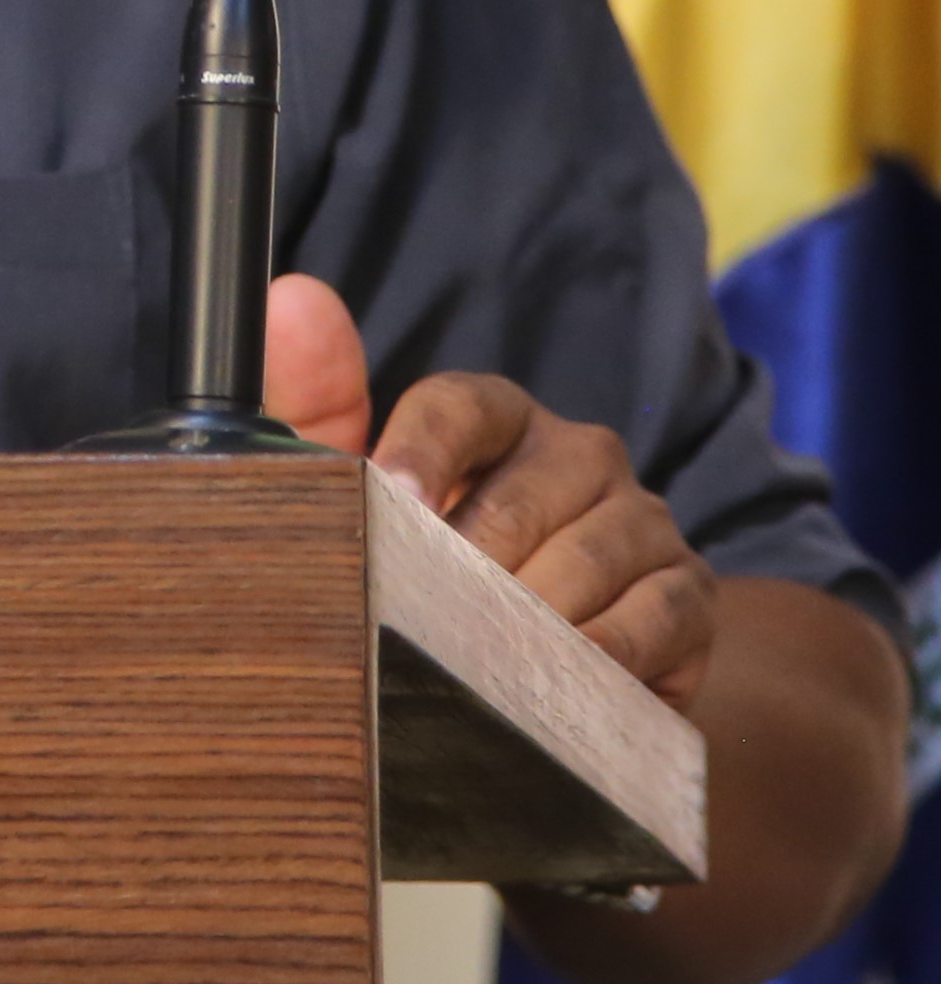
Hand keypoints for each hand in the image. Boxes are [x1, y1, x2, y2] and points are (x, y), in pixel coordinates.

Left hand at [262, 272, 714, 707]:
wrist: (527, 670)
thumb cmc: (421, 567)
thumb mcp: (354, 498)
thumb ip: (310, 404)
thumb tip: (296, 298)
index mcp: (494, 415)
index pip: (459, 407)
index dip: (420, 456)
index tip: (391, 507)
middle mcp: (576, 452)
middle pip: (519, 497)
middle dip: (466, 568)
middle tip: (426, 620)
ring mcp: (640, 517)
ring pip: (587, 557)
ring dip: (530, 619)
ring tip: (484, 664)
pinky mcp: (688, 591)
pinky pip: (656, 614)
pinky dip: (605, 653)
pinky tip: (562, 684)